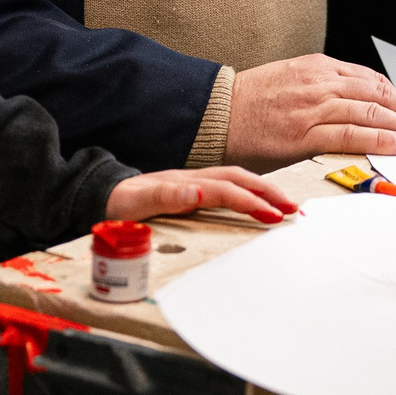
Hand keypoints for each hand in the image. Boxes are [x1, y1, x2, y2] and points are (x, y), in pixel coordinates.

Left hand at [106, 167, 299, 224]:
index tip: (271, 215)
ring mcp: (193, 184)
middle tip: (293, 208)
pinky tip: (259, 202)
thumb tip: (196, 192)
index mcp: (183, 183)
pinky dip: (248, 192)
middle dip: (268, 192)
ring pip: (235, 181)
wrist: (102, 195)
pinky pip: (227, 187)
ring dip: (262, 191)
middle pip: (238, 179)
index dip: (250, 201)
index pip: (224, 190)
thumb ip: (164, 195)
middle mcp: (191, 180)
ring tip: (285, 205)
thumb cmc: (117, 202)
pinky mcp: (192, 191)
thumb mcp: (134, 202)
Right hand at [224, 54, 395, 169]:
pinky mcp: (304, 133)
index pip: (373, 82)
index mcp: (320, 67)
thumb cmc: (251, 103)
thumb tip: (356, 113)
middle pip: (381, 96)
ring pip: (373, 114)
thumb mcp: (292, 83)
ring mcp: (314, 106)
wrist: (214, 112)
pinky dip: (381, 140)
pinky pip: (352, 135)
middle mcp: (321, 82)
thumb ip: (324, 93)